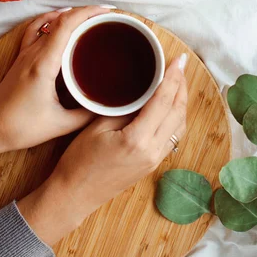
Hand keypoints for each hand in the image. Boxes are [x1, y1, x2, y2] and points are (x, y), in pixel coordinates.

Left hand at [0, 6, 112, 158]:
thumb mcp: (61, 124)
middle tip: (108, 18)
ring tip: (91, 18)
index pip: (67, 25)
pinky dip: (50, 20)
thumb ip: (88, 114)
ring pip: (50, 22)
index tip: (108, 12)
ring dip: (72, 16)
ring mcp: (26, 53)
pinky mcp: (22, 57)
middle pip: (61, 20)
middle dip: (86, 13)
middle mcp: (34, 52)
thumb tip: (109, 104)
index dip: (88, 13)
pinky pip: (36, 29)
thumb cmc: (22, 127)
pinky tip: (61, 19)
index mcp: (44, 64)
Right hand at [18, 56, 187, 245]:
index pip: (163, 101)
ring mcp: (155, 160)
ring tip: (176, 82)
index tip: (178, 60)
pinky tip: (169, 107)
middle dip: (181, 87)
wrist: (74, 195)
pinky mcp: (152, 165)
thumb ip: (123, 109)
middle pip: (178, 113)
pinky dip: (175, 117)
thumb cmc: (79, 161)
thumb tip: (141, 92)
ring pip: (180, 126)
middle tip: (179, 66)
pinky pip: (173, 137)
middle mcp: (153, 151)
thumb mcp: (97, 127)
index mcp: (138, 139)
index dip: (173, 78)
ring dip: (181, 103)